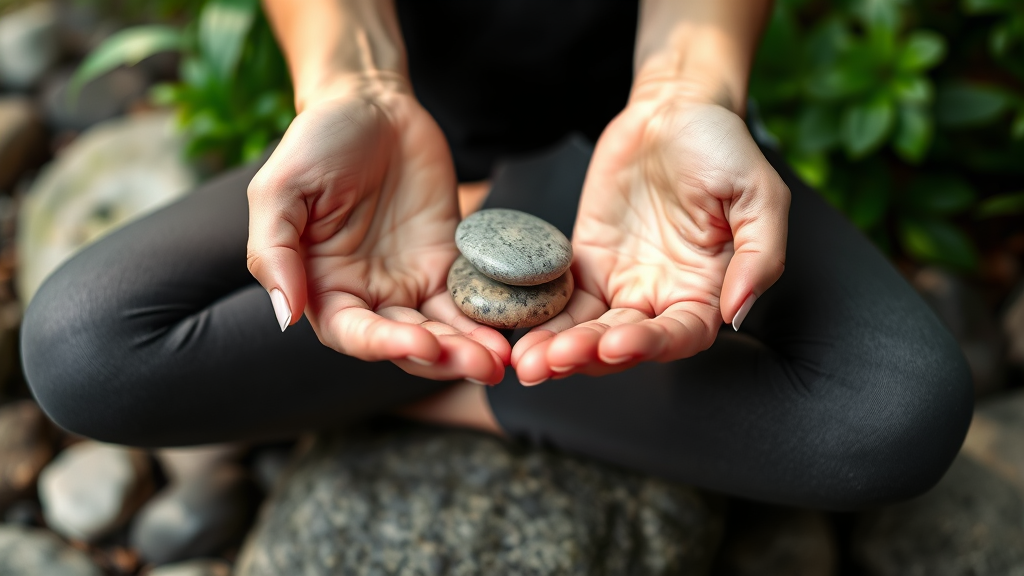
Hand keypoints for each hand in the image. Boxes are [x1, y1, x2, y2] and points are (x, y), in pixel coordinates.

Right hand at [246, 83, 508, 382]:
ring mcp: (411, 281)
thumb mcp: (279, 189)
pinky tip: (515, 326)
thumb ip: (275, 252)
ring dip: (471, 348)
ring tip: (501, 358)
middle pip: (407, 343)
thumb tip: (286, 315)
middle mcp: (369, 295)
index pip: (353, 334)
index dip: (385, 346)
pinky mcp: (448, 262)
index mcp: (323, 288)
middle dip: (444, 357)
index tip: (422, 345)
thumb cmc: (315, 143)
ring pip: (443, 329)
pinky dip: (491, 315)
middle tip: (483, 365)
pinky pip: (471, 297)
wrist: (372, 104)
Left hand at [513, 90, 789, 383]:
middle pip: (624, 343)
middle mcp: (662, 296)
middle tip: (552, 359)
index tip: (618, 343)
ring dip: (558, 349)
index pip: (680, 336)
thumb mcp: (760, 196)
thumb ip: (759, 256)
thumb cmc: (723, 147)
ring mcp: (621, 281)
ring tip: (528, 361)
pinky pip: (563, 300)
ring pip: (589, 330)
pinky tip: (519, 333)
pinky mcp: (586, 263)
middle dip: (589, 354)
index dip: (650, 346)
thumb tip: (739, 311)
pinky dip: (542, 319)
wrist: (671, 109)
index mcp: (706, 289)